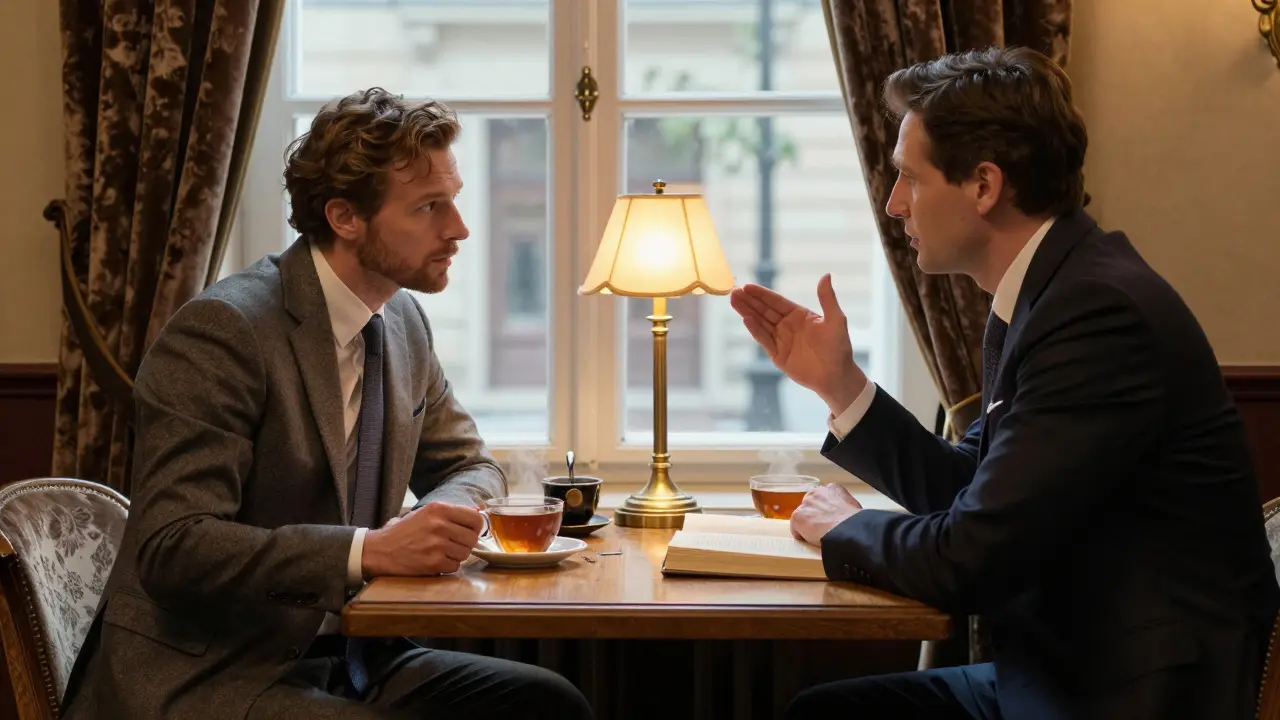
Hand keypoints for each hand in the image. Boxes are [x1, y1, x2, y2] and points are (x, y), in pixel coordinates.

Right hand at [361, 502, 483, 577]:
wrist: (379, 550)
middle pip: (472, 538)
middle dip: (465, 544)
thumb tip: (480, 511)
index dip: (476, 528)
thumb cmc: (405, 532)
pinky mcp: (433, 562)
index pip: (475, 519)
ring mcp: (436, 544)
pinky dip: (447, 566)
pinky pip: (454, 567)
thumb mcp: (426, 513)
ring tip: (440, 552)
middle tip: (452, 545)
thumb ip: (452, 513)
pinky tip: (434, 561)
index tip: (469, 532)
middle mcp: (439, 525)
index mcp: (439, 509)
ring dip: (456, 556)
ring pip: (465, 553)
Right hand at [729, 274, 867, 413]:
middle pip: (764, 310)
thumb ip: (827, 298)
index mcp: (799, 315)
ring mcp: (781, 340)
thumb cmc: (839, 348)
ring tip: (733, 301)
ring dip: (747, 312)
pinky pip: (764, 340)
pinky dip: (755, 330)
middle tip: (734, 291)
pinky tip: (746, 319)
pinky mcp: (777, 355)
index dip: (762, 294)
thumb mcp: (836, 320)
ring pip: (760, 323)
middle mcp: (787, 326)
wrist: (836, 376)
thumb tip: (826, 275)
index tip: (747, 286)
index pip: (777, 302)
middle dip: (749, 301)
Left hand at [790, 484, 862, 546]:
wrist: (847, 530)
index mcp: (832, 488)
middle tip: (823, 527)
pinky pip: (796, 529)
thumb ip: (844, 506)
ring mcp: (805, 504)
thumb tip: (846, 515)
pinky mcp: (797, 517)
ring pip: (803, 517)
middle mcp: (816, 492)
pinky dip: (801, 536)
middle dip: (814, 515)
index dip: (825, 510)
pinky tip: (812, 540)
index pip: (823, 498)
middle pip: (810, 505)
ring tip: (818, 536)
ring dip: (808, 525)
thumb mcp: (854, 507)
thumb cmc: (855, 522)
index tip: (829, 518)